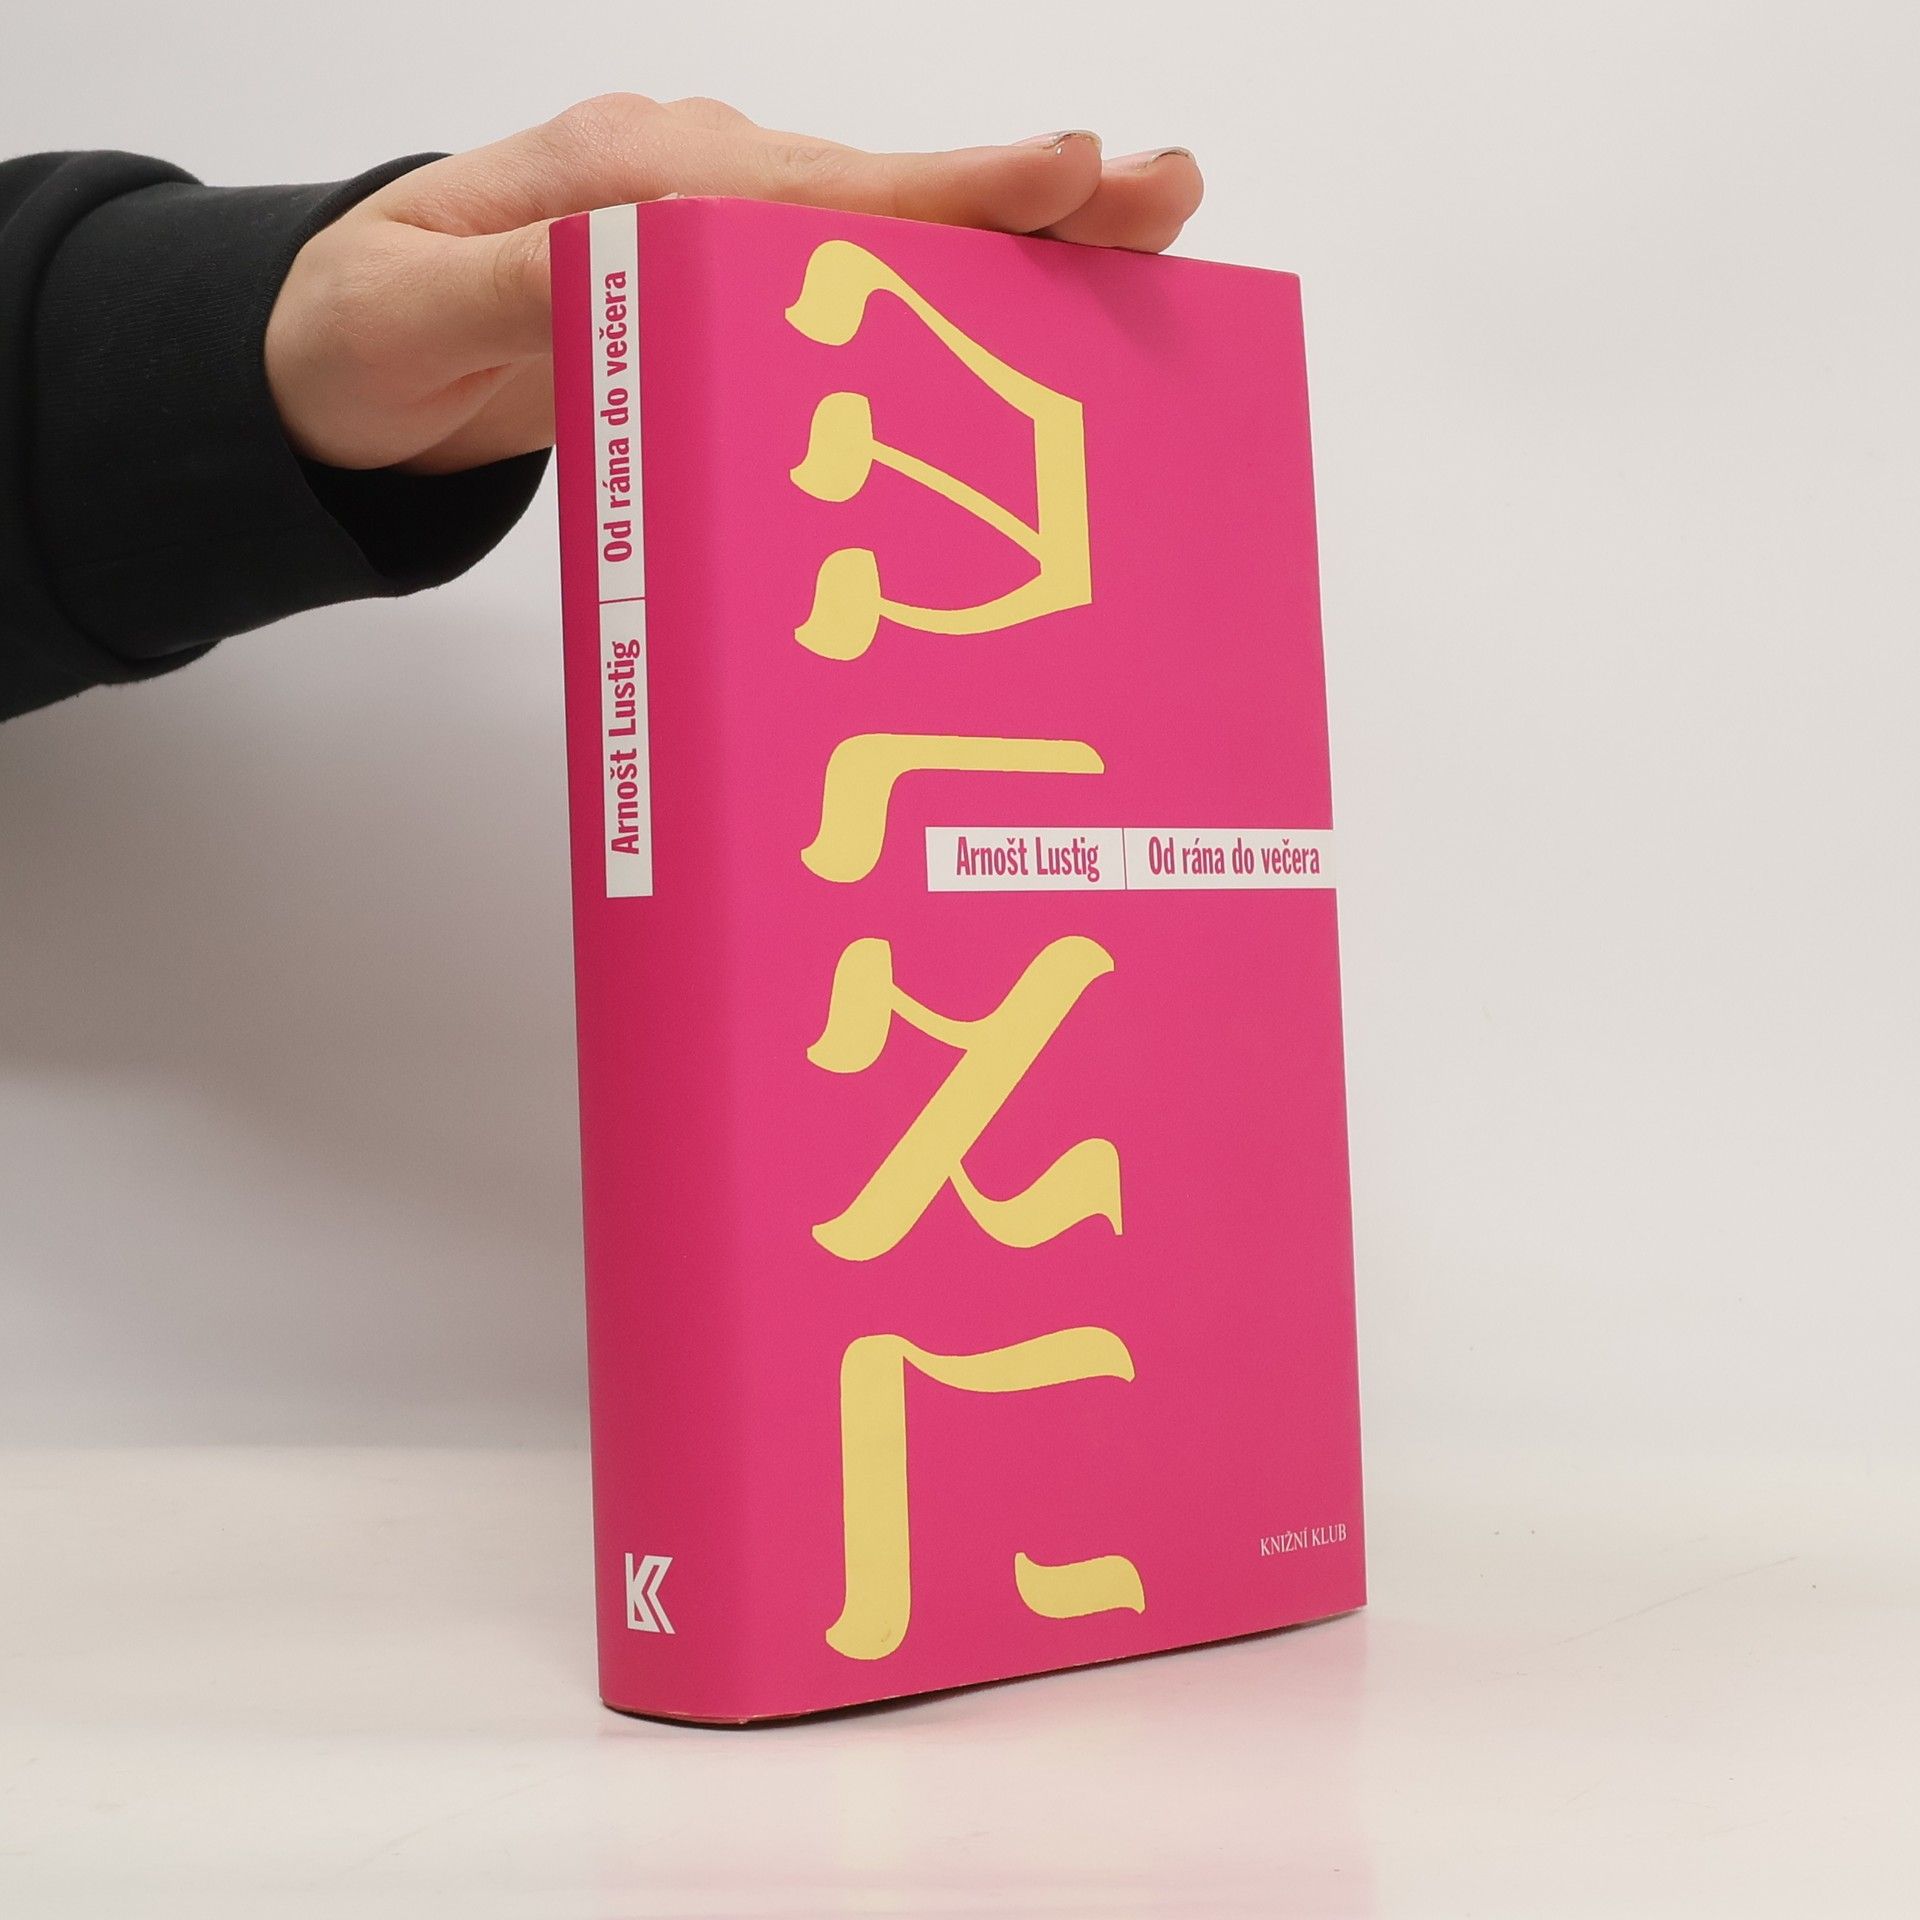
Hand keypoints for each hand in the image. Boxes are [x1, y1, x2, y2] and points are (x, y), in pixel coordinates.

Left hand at [264, 96, 1204, 476]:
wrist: (338, 356)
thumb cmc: (363, 330)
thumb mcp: (412, 313)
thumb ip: (526, 289)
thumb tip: (640, 268)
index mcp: (634, 177)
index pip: (816, 192)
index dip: (947, 193)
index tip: (1061, 173)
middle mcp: (700, 188)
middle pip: (889, 199)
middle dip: (1031, 199)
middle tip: (1164, 195)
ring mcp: (722, 237)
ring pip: (895, 241)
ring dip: (1019, 249)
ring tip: (1140, 251)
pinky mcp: (728, 298)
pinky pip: (861, 294)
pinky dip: (957, 298)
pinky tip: (1033, 321)